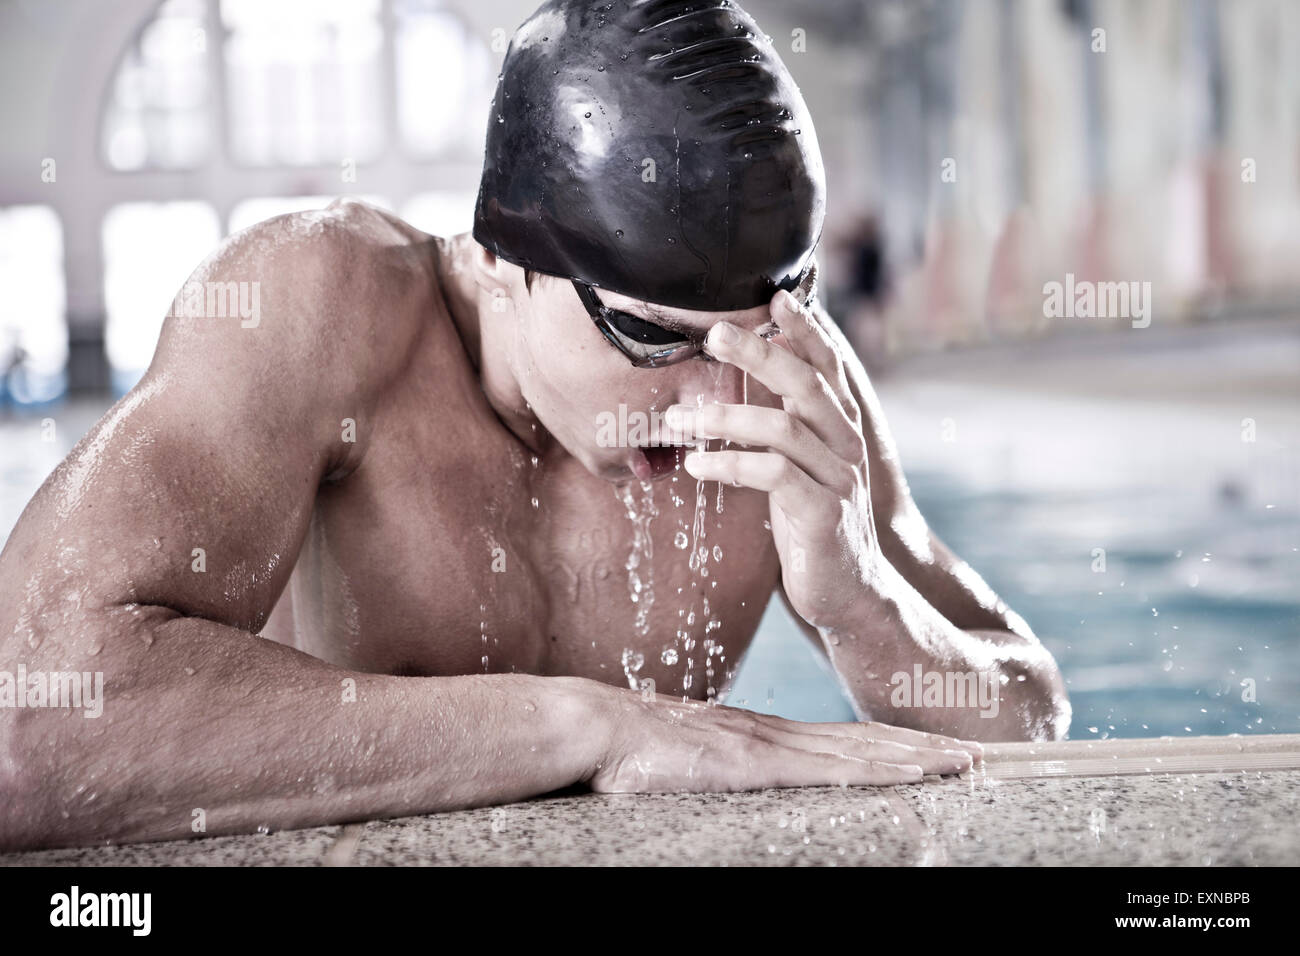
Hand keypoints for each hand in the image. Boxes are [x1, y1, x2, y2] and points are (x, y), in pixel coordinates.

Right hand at [586, 683, 981, 793]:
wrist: (597, 728)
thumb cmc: (624, 751)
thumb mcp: (681, 762)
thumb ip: (710, 770)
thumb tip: (715, 783)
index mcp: (759, 735)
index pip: (839, 739)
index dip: (887, 742)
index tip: (927, 748)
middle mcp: (775, 734)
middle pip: (864, 739)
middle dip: (921, 745)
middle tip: (974, 751)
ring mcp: (770, 746)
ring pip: (862, 750)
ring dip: (918, 755)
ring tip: (964, 760)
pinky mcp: (759, 764)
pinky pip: (834, 769)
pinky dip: (883, 769)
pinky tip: (916, 773)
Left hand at [669, 283, 879, 630]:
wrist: (850, 594)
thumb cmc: (811, 526)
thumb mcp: (797, 470)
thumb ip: (782, 429)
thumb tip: (743, 388)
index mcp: (841, 429)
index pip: (827, 367)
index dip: (805, 330)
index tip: (774, 296)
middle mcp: (847, 446)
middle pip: (806, 384)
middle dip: (760, 353)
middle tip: (714, 334)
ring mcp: (839, 479)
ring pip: (784, 428)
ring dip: (725, 416)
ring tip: (676, 419)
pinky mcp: (823, 515)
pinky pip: (774, 476)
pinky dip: (731, 464)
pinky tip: (696, 463)